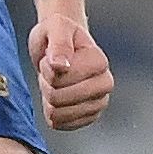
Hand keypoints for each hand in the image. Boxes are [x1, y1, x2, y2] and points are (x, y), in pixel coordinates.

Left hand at [29, 6, 113, 132]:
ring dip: (48, 98)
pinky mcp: (89, 116)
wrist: (59, 46)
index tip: (52, 57)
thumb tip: (61, 65)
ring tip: (55, 82)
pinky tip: (57, 98)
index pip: (61, 77)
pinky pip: (63, 125)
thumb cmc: (57, 35)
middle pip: (58, 97)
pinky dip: (52, 113)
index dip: (47, 68)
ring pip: (58, 113)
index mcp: (100, 61)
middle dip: (46, 84)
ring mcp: (99, 102)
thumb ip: (59, 44)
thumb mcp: (55, 28)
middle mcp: (105, 83)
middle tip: (51, 71)